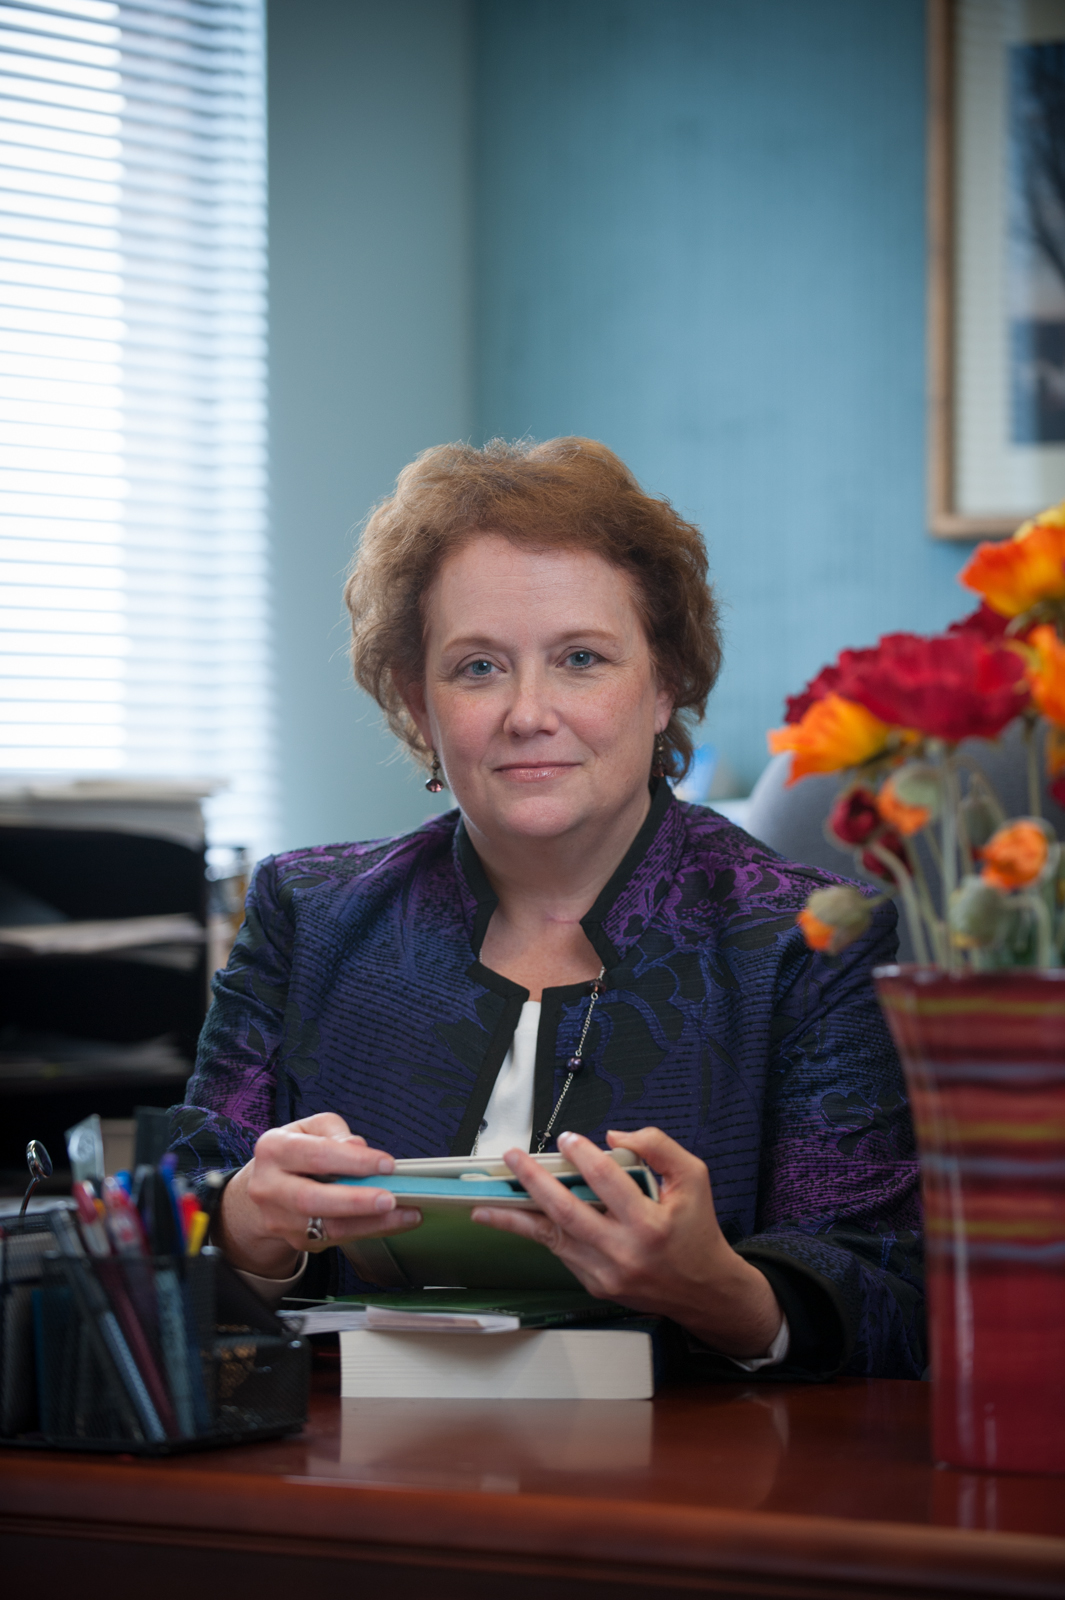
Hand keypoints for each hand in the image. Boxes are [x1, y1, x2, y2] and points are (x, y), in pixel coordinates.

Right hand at [216, 1112, 420, 1277]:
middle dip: (356, 1201)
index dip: (353, 1160)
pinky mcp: (295, 1240)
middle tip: (391, 1198)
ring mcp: (279, 1219)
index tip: (387, 1164)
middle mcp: (269, 1187)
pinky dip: (367, 1230)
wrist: (268, 1186)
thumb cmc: (297, 1151)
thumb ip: (336, 1133)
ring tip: (404, 1214)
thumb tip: (358, 1148)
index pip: (315, 1155)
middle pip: (312, 1199)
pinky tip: (392, 1222)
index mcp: (273, 1149)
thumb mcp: (312, 1128)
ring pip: (325, 1227)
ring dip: (370, 1223)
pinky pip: (335, 1239)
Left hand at [471, 1127, 780, 1358]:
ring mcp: (606, 1274)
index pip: (607, 1182)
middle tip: (512, 1159)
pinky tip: (517, 1220)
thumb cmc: (697, 1230)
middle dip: (534, 1183)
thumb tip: (612, 1138)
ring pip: (553, 1240)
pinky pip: (562, 1253)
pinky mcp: (596, 1286)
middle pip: (567, 1213)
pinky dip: (539, 1233)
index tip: (566, 1138)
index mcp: (650, 1225)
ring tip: (484, 1204)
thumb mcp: (693, 1178)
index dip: (583, 1156)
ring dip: (516, 1219)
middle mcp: (624, 1253)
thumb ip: (658, 1147)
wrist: (704, 1292)